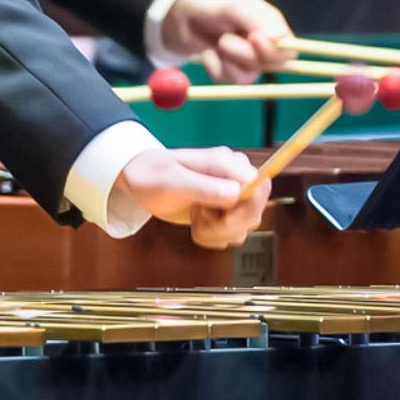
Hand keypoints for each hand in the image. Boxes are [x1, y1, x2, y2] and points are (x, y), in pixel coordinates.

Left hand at [107, 146, 270, 249]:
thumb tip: (235, 194)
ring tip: (195, 219)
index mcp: (225, 163)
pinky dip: (215, 237)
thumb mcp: (172, 181)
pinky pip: (233, 233)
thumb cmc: (152, 174)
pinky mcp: (223, 211)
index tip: (220, 217)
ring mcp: (230, 195)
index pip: (259, 186)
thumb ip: (204, 187)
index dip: (246, 209)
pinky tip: (198, 225)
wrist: (140, 180)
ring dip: (218, 233)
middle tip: (199, 219)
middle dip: (227, 226)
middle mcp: (233, 177)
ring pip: (244, 226)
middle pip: (254, 211)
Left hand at [159, 0, 296, 81]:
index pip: (289, 50)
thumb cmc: (210, 6)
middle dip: (244, 55)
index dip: (274, 51)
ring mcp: (249, 60)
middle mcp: (264, 45)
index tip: (253, 39)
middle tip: (223, 40)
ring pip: (249, 76)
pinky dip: (216, 67)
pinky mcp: (232, 72)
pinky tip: (208, 53)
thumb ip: (255, 19)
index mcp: (271, 25)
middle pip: (270, 67)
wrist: (179, 18)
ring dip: (228, 61)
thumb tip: (279, 37)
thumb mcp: (232, 6)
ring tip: (216, 42)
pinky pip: (230, 81)